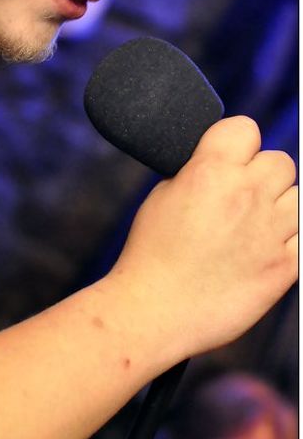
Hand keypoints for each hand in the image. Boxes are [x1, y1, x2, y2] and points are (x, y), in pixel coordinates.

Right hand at [110, 116, 297, 359]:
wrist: (154, 310)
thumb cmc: (151, 255)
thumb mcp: (163, 195)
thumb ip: (197, 172)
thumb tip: (220, 163)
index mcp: (209, 172)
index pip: (245, 128)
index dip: (235, 142)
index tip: (228, 158)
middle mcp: (245, 195)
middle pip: (280, 161)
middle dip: (261, 174)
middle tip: (239, 196)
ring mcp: (269, 231)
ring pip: (298, 196)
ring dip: (279, 204)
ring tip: (253, 224)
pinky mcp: (284, 266)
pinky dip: (289, 239)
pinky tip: (264, 248)